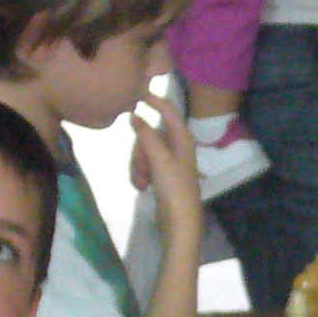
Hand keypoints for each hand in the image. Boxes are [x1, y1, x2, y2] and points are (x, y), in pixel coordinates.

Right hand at [125, 91, 202, 227]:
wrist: (179, 223)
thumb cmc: (175, 188)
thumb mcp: (160, 160)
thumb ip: (147, 135)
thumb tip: (135, 114)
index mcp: (183, 140)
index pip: (169, 112)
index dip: (155, 101)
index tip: (137, 93)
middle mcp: (177, 148)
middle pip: (150, 134)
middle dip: (140, 149)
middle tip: (141, 165)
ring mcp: (168, 162)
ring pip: (144, 151)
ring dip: (138, 165)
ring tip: (142, 181)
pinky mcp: (161, 176)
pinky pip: (144, 166)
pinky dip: (140, 174)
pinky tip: (141, 187)